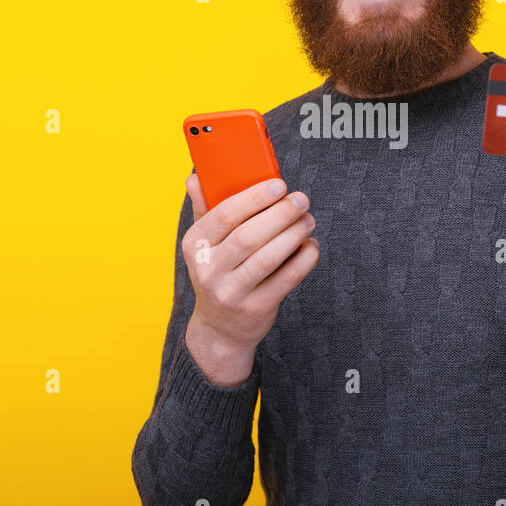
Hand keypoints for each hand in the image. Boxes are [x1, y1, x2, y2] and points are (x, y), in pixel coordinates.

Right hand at [181, 174, 319, 384]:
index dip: (254, 197)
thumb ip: (204, 209)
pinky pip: (286, 279)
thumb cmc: (217, 271)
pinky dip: (303, 259)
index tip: (279, 184)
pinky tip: (310, 245)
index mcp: (195, 245)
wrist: (220, 328)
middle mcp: (209, 270)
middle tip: (301, 199)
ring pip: (268, 258)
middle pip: (249, 236)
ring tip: (308, 220)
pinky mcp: (256, 309)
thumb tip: (195, 177)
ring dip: (294, 234)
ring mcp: (232, 293)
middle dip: (280, 214)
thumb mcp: (204, 244)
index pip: (224, 215)